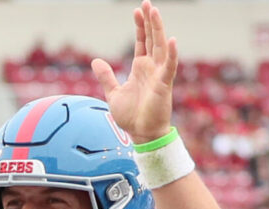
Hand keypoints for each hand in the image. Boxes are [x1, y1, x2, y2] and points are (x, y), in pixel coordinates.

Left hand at [90, 0, 177, 143]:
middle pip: (152, 39)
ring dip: (158, 29)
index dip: (140, 27)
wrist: (141, 135)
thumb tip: (96, 60)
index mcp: (140, 69)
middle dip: (149, 21)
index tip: (137, 11)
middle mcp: (151, 68)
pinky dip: (172, 54)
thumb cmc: (131, 117)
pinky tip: (172, 40)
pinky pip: (169, 67)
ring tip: (155, 12)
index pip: (142, 42)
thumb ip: (106, 76)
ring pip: (160, 47)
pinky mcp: (164, 85)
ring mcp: (159, 75)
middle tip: (147, 3)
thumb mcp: (113, 93)